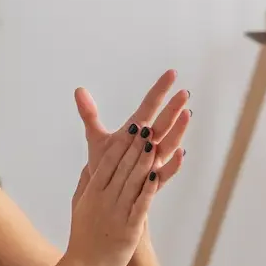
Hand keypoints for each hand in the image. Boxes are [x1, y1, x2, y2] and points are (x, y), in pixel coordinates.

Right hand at [64, 127, 156, 265]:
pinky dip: (148, 188)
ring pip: (132, 182)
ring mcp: (116, 213)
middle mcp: (104, 199)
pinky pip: (139, 205)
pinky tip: (157, 174)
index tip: (134, 125)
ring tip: (154, 142)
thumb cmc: (83, 238)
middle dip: (136, 145)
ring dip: (144, 160)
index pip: (109, 161)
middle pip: (122, 166)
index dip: (123, 143)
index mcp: (93, 192)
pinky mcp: (127, 229)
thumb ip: (86, 184)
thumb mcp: (79, 206)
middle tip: (149, 124)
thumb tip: (89, 166)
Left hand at [74, 69, 189, 191]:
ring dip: (178, 131)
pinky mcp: (152, 181)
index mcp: (136, 130)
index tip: (171, 73)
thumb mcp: (96, 138)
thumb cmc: (105, 164)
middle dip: (173, 109)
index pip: (150, 105)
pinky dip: (174, 163)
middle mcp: (149, 144)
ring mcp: (153, 161)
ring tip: (187, 115)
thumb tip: (78, 90)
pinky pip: (166, 172)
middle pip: (163, 123)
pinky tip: (182, 152)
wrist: (104, 192)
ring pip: (169, 144)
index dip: (160, 90)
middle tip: (184, 93)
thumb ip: (89, 114)